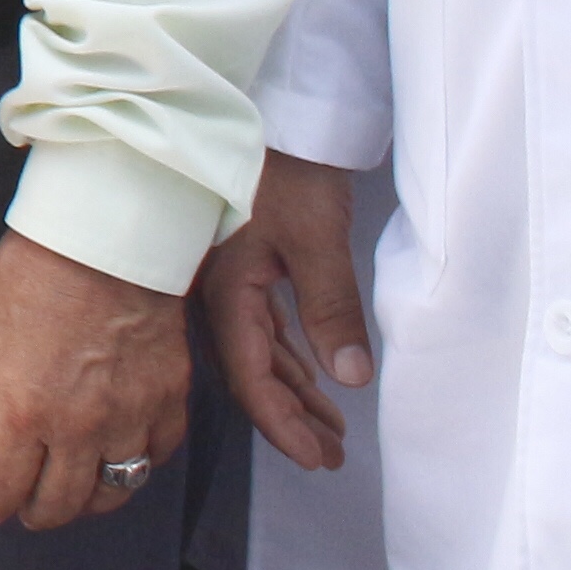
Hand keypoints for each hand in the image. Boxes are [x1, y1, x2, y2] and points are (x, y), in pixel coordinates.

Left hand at [0, 231, 193, 530]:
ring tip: (77, 498)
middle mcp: (76, 429)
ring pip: (114, 490)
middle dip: (39, 514)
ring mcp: (129, 418)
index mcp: (21, 413)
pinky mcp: (168, 400)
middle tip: (30, 512)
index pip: (5, 485)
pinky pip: (157, 454)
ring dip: (90, 502)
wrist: (106, 241)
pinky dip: (141, 464)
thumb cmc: (32, 274)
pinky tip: (126, 458)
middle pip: (60, 501)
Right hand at [194, 151, 373, 473]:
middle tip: (331, 456)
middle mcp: (219, 293)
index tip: (315, 459)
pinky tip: (314, 374)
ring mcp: (229, 279)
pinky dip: (291, 357)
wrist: (261, 111)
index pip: (251, 376)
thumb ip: (331, 309)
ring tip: (332, 428)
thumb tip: (350, 378)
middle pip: (253, 371)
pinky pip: (264, 326)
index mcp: (226, 292)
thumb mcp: (316, 239)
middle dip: (292, 417)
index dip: (282, 424)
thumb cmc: (285, 169)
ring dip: (295, 390)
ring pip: (261, 351)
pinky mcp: (244, 263)